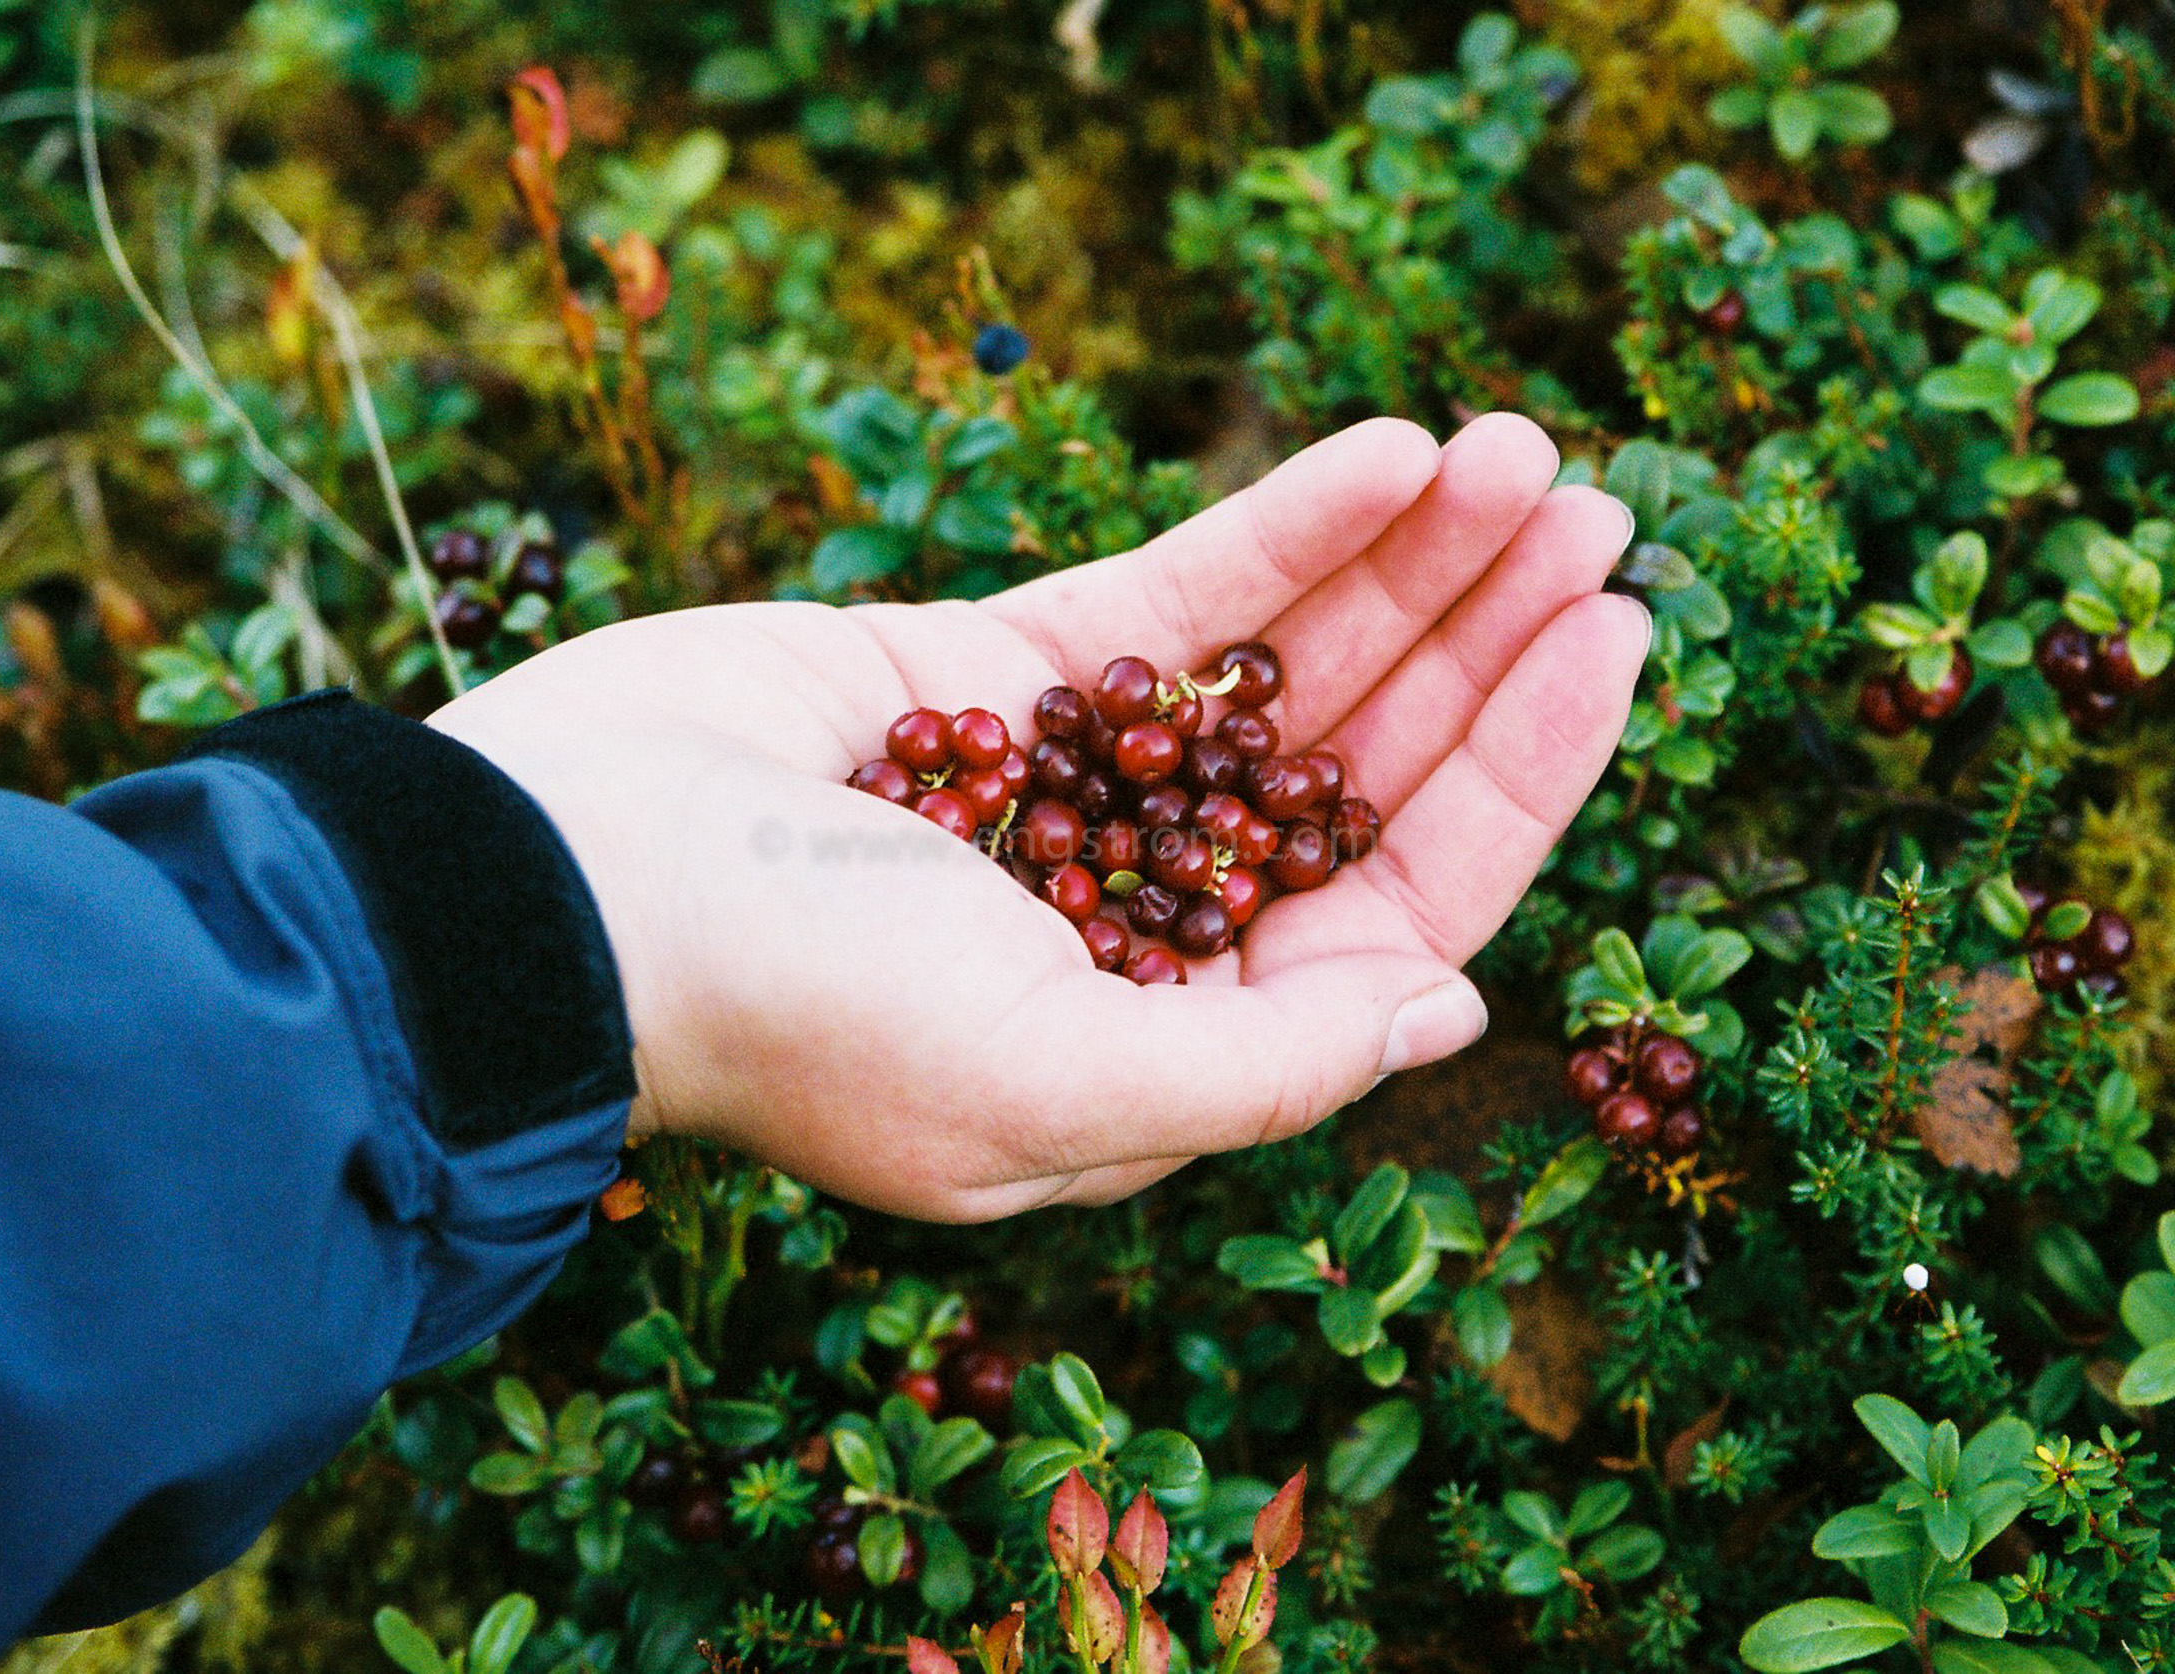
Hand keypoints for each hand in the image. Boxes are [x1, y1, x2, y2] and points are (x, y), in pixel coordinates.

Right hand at [429, 414, 1645, 1220]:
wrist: (563, 873)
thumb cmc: (799, 1013)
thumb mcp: (1048, 1086)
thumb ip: (1261, 1063)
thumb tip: (1452, 1005)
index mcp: (1173, 1034)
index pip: (1395, 905)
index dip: (1521, 778)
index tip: (1612, 644)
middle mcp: (1145, 911)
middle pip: (1363, 768)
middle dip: (1486, 645)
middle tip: (1599, 517)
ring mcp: (1081, 784)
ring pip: (1286, 668)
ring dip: (1411, 563)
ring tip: (1527, 453)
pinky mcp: (1003, 669)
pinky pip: (1177, 591)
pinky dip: (1285, 524)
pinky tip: (1396, 455)